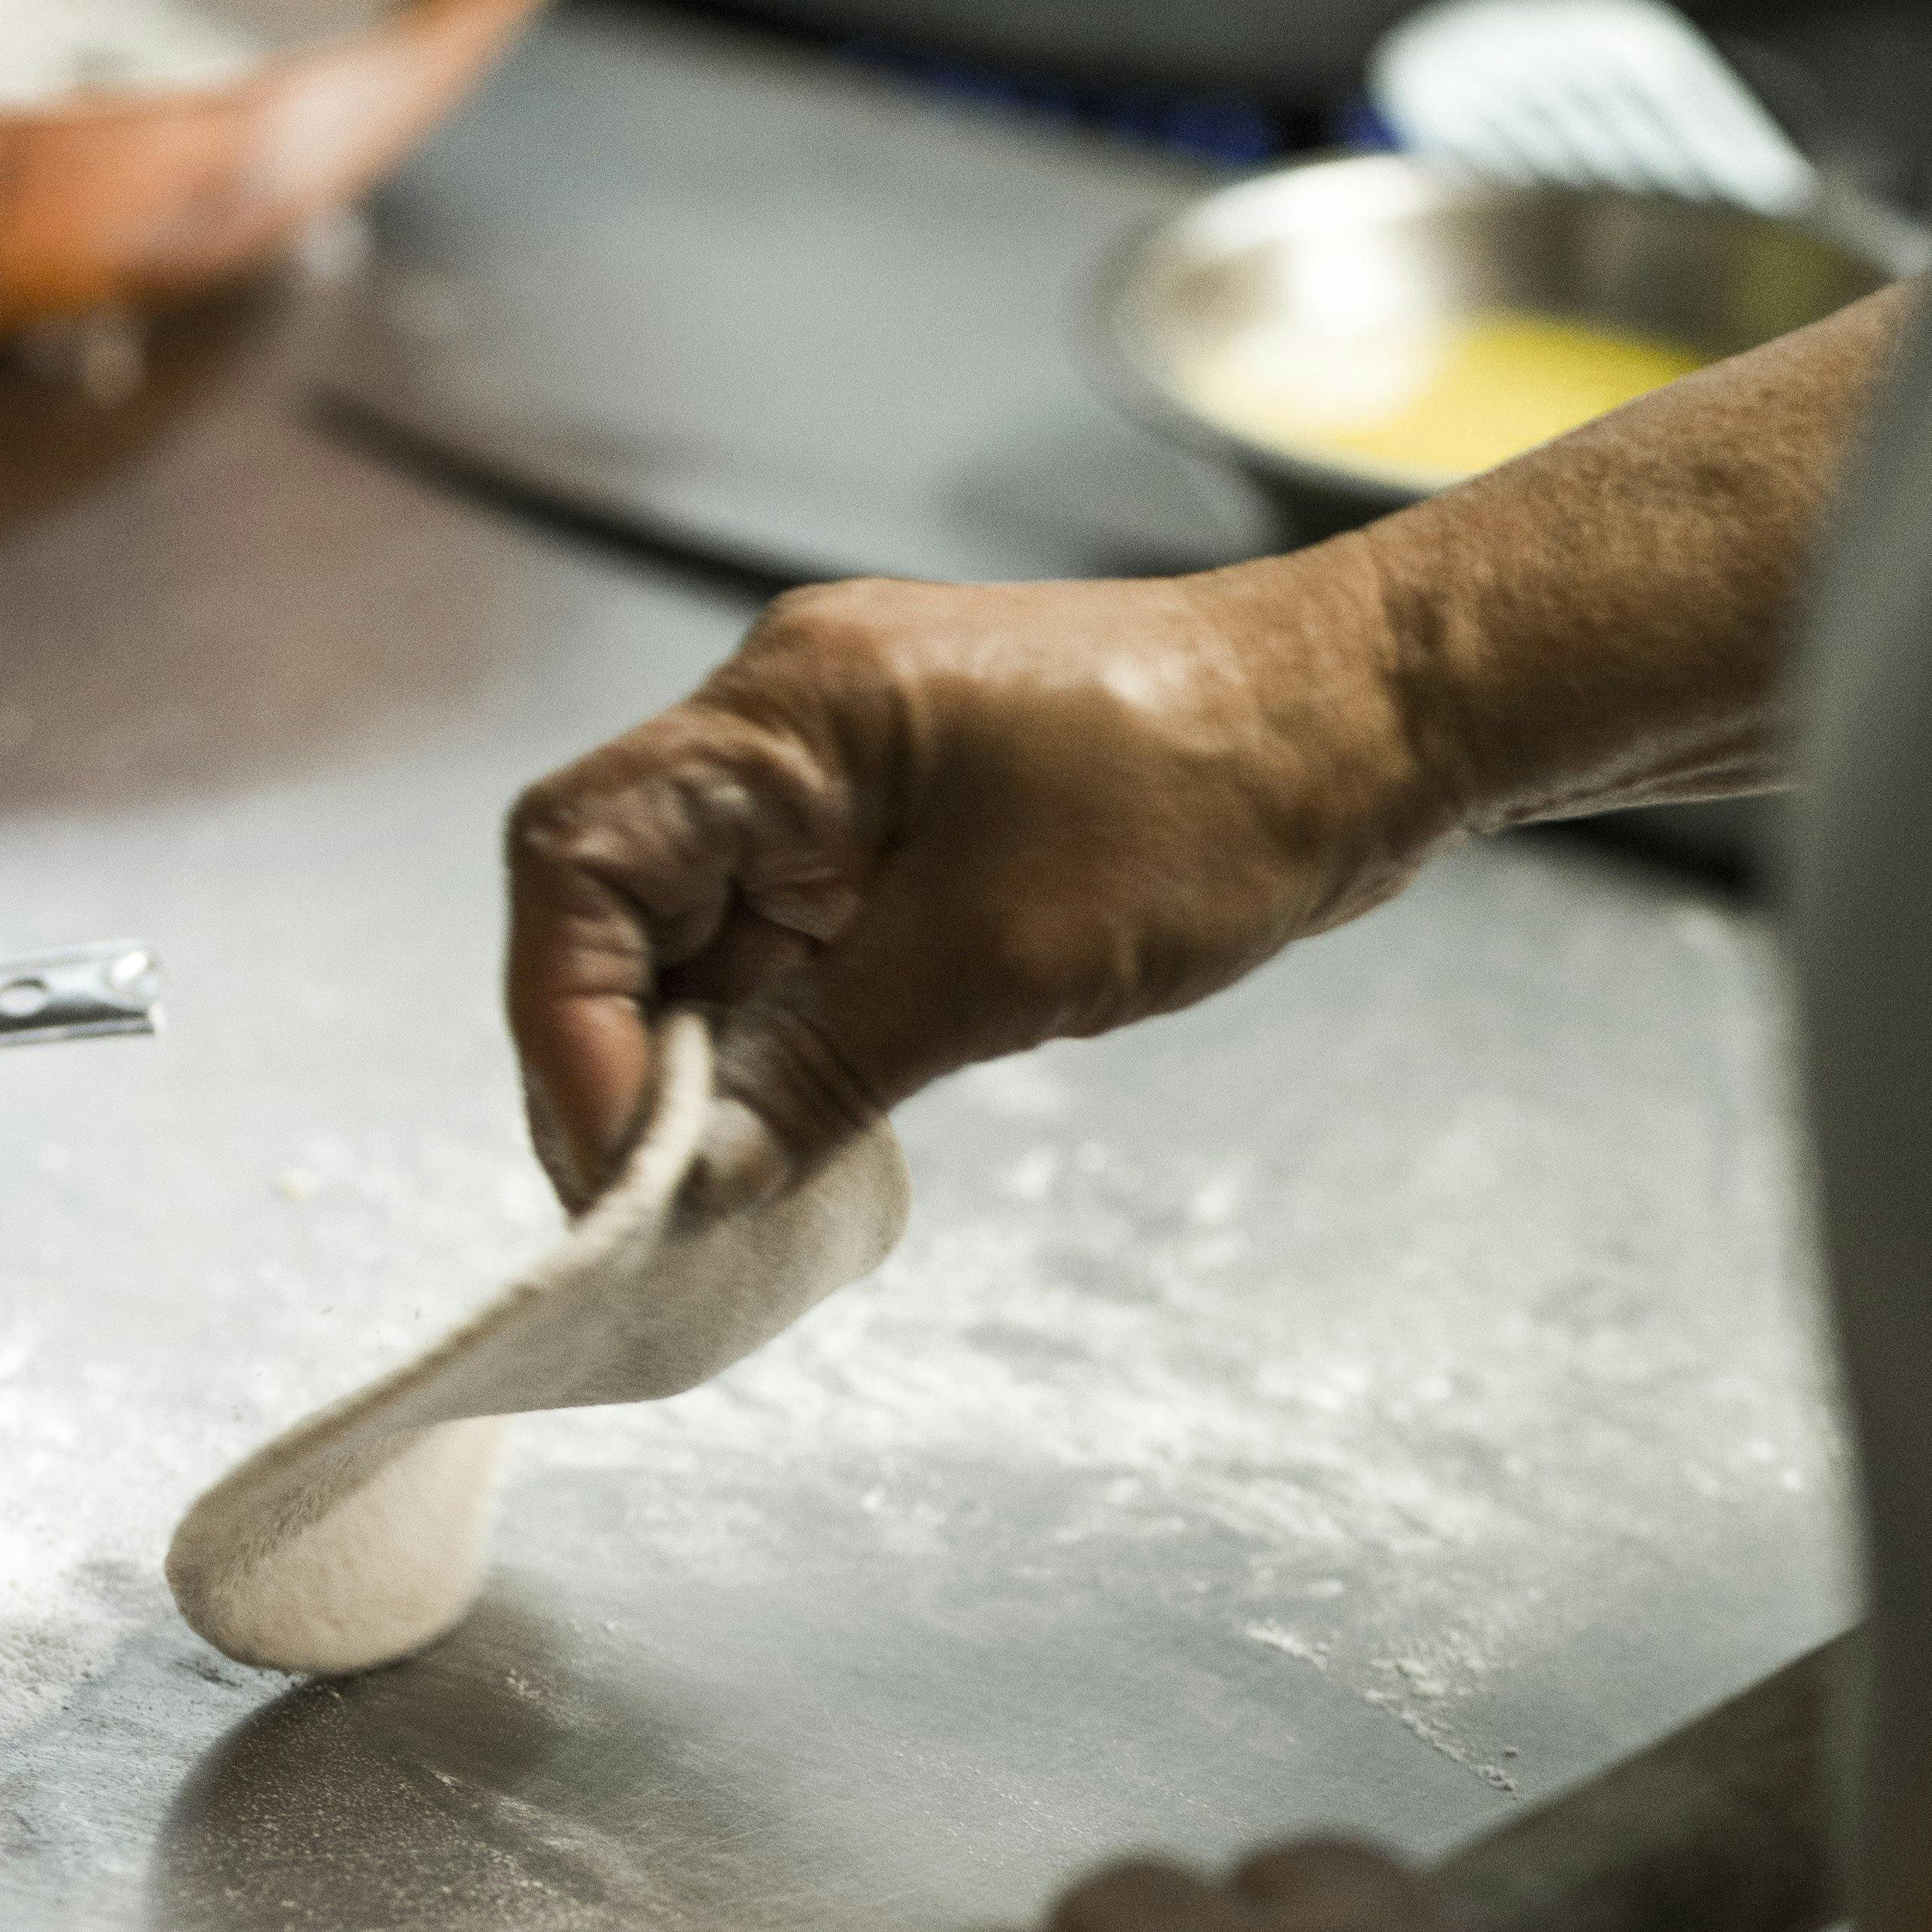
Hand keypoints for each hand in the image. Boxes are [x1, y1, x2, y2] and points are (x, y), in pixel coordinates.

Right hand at [502, 542, 1436, 1204]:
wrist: (1364, 726)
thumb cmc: (1205, 796)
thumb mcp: (997, 961)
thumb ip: (824, 1071)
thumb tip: (701, 1183)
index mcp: (783, 715)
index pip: (577, 858)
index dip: (567, 1023)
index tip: (621, 1162)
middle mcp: (784, 735)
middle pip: (617, 909)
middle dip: (619, 1070)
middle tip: (651, 1216)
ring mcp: (840, 788)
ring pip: (697, 945)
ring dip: (697, 1077)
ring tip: (716, 1203)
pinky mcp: (896, 840)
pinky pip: (784, 953)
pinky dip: (774, 1053)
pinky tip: (787, 1143)